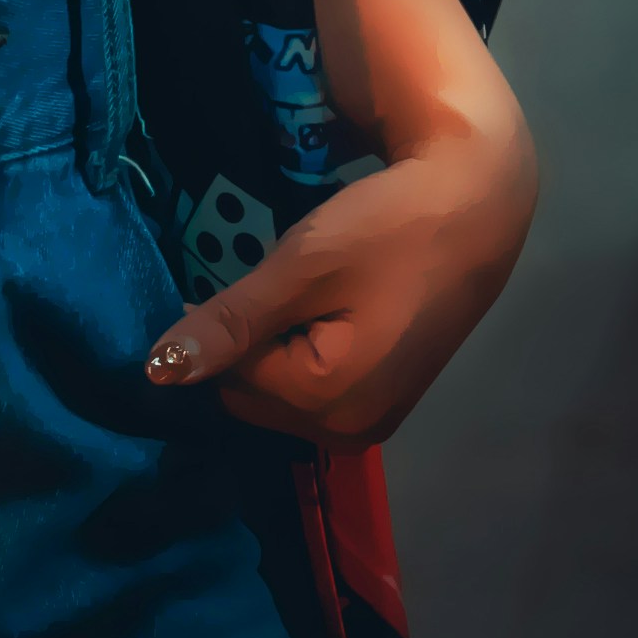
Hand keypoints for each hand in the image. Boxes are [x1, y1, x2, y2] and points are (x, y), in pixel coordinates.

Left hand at [147, 0, 537, 444]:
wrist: (481, 205)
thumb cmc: (389, 228)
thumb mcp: (302, 266)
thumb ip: (231, 323)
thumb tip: (156, 372)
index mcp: (327, 404)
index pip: (228, 380)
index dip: (216, 326)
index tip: (228, 272)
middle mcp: (350, 431)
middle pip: (254, 397)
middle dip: (244, 347)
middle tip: (271, 280)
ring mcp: (375, 420)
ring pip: (283, 395)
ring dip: (272, 350)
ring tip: (298, 290)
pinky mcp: (391, 399)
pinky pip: (317, 389)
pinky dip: (304, 354)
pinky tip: (324, 307)